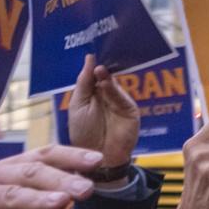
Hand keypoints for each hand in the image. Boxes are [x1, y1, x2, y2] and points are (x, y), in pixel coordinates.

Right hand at [0, 144, 101, 208]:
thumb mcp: (1, 187)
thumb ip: (31, 186)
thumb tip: (71, 187)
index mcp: (7, 168)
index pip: (43, 154)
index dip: (70, 156)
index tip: (98, 160)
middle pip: (31, 174)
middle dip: (62, 180)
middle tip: (89, 188)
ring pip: (11, 197)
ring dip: (38, 200)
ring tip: (63, 204)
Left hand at [67, 55, 139, 170]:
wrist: (97, 159)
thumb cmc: (84, 134)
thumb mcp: (78, 105)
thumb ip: (84, 82)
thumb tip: (90, 58)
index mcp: (93, 93)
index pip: (94, 73)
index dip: (93, 63)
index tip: (90, 50)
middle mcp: (107, 95)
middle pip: (107, 75)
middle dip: (102, 66)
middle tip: (97, 54)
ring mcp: (119, 102)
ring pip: (114, 84)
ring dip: (107, 76)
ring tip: (99, 70)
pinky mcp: (130, 110)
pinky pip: (122, 97)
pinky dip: (114, 89)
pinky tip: (106, 83)